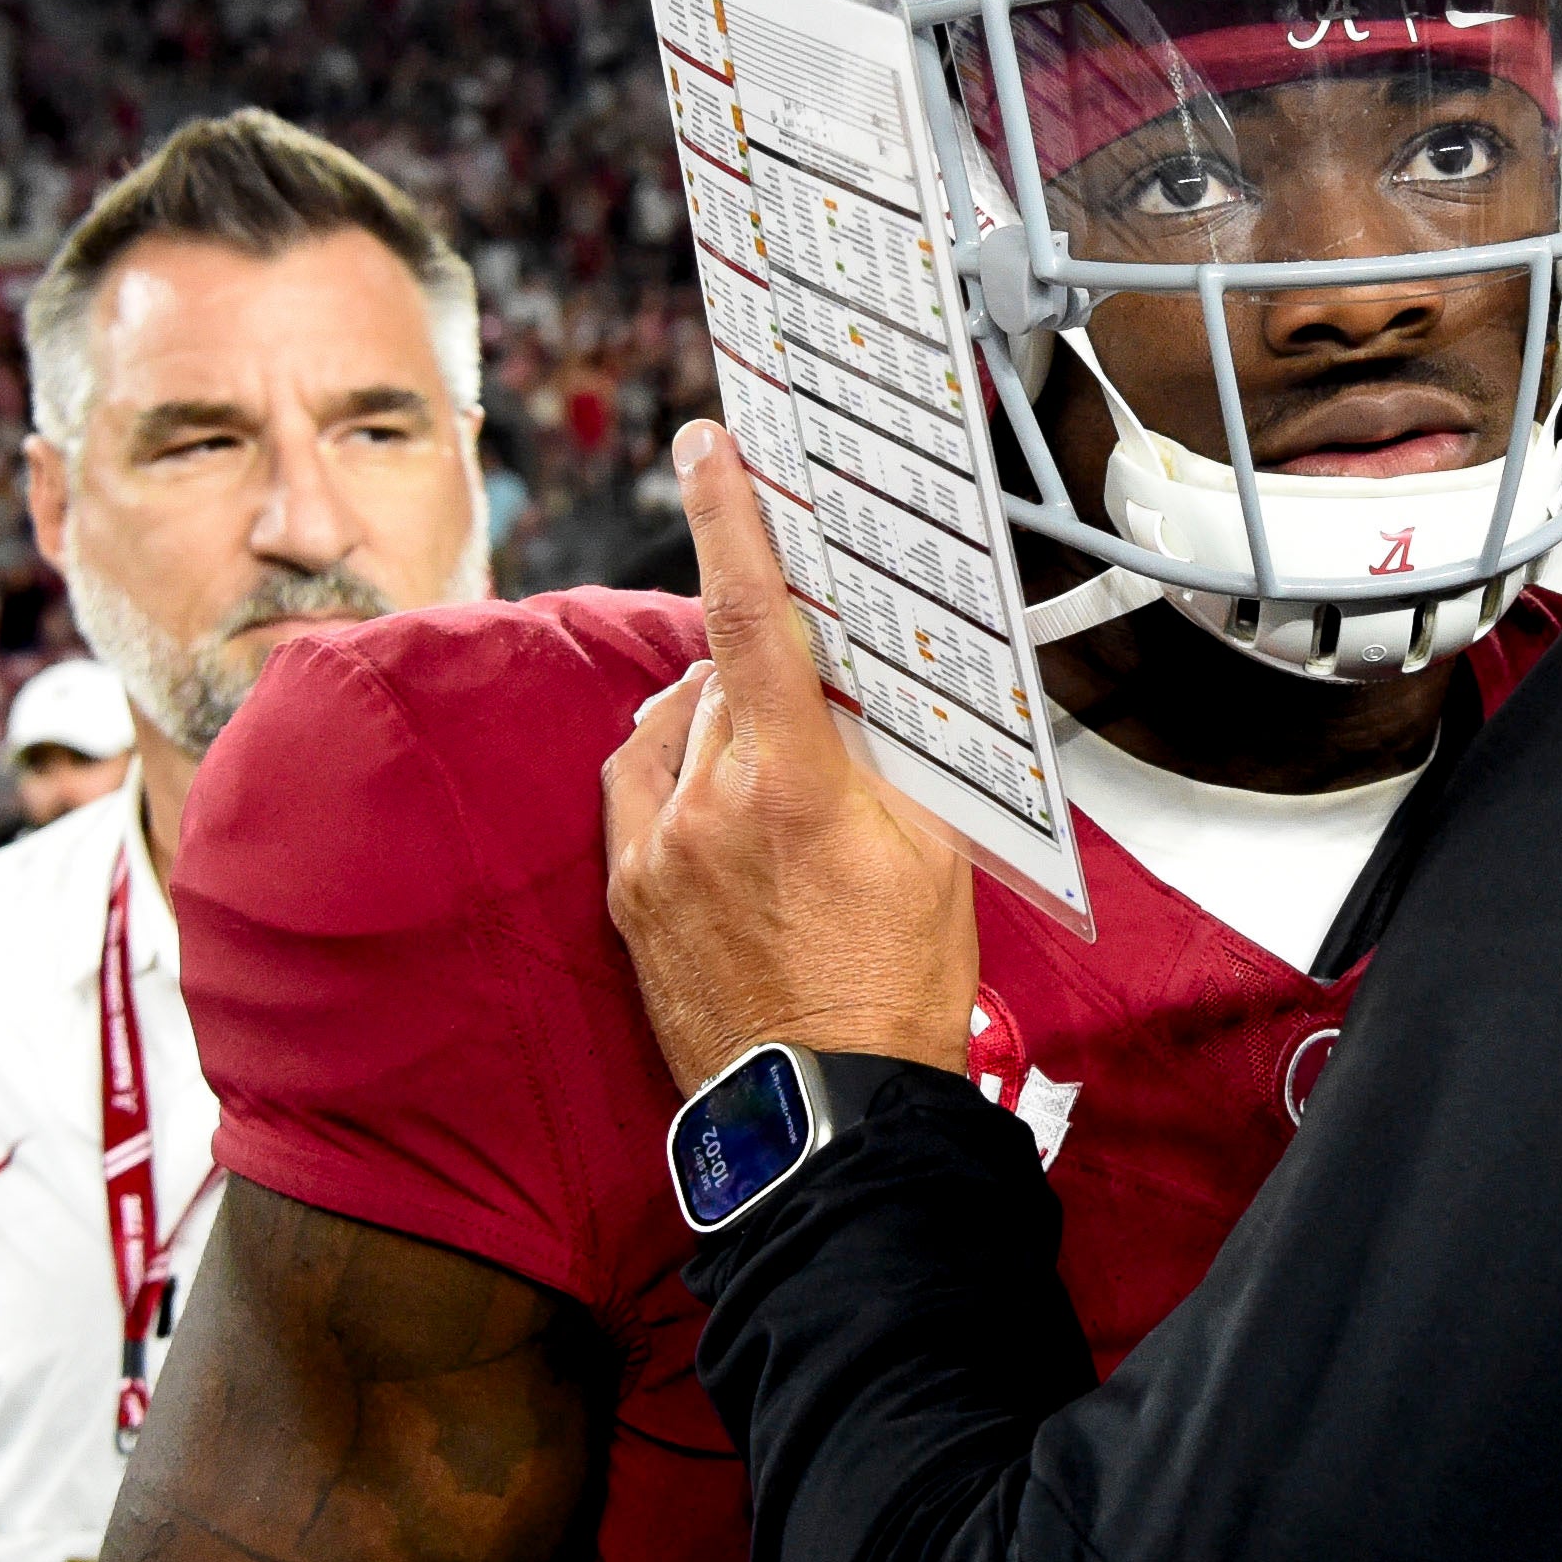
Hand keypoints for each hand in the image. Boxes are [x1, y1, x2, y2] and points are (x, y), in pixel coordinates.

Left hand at [602, 420, 975, 1094]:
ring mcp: (655, 851)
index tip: (706, 449)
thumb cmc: (897, 990)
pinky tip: (715, 795)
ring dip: (720, 722)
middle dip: (765, 668)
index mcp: (793, 784)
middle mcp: (707, 805)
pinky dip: (676, 770)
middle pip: (721, 677)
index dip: (728, 522)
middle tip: (815, 690)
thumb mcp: (933, 852)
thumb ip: (883, 758)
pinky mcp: (628, 894)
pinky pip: (639, 788)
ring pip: (679, 730)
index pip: (751, 621)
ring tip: (777, 767)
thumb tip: (853, 696)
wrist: (827, 1113)